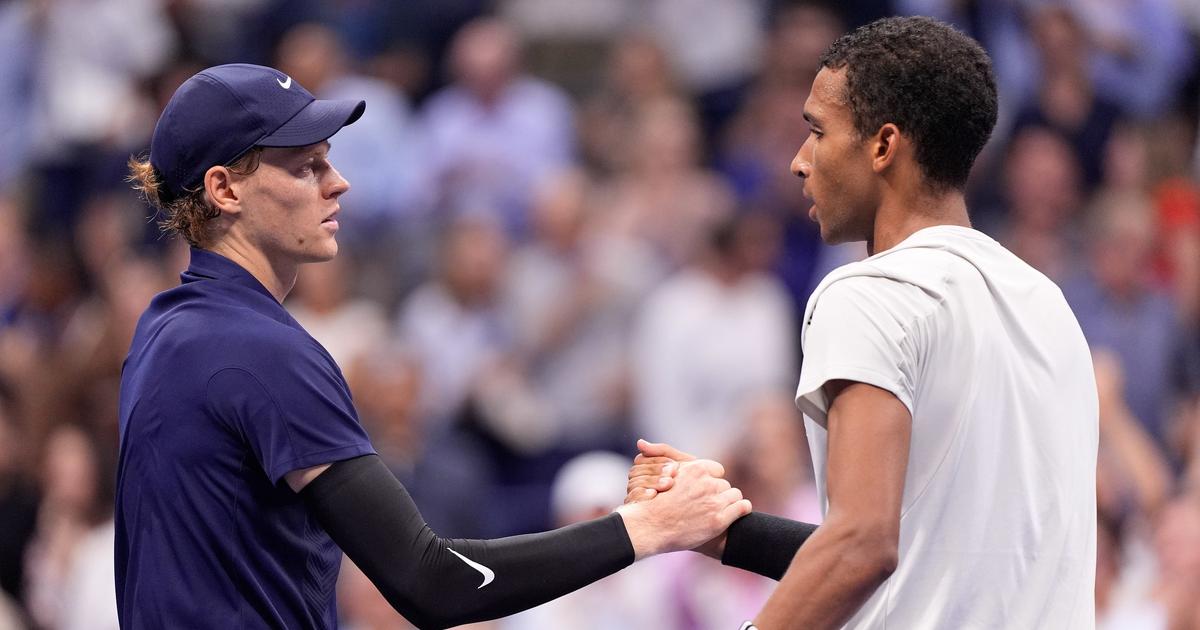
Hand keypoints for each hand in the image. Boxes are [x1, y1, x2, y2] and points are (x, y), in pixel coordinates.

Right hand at [624, 439, 697, 502]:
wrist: (702, 506)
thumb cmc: (693, 484)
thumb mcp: (682, 465)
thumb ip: (663, 452)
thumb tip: (639, 442)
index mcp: (645, 470)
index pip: (641, 460)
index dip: (658, 462)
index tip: (676, 467)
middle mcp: (636, 483)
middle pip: (636, 471)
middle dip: (656, 471)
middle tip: (673, 475)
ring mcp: (634, 497)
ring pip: (633, 484)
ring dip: (652, 482)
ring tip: (669, 484)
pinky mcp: (636, 510)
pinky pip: (632, 499)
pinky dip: (642, 495)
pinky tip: (654, 495)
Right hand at [624, 440, 731, 558]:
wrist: (650, 528)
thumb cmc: (654, 502)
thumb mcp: (658, 473)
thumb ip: (665, 457)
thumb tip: (644, 443)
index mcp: (696, 469)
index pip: (717, 470)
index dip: (711, 480)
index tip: (704, 489)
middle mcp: (707, 483)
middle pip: (724, 484)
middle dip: (718, 493)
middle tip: (706, 504)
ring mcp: (714, 502)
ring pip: (735, 495)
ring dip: (729, 502)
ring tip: (717, 511)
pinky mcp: (719, 520)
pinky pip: (743, 507)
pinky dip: (741, 510)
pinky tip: (733, 515)